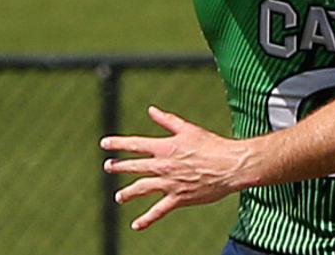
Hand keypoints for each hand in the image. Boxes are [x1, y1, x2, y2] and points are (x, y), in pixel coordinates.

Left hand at [99, 106, 246, 230]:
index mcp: (164, 147)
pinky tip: (136, 225)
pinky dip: (146, 219)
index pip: (135, 144)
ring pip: (142, 189)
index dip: (118, 144)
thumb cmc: (211, 145)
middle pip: (135, 166)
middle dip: (118, 166)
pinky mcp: (178, 198)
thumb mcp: (188, 129)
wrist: (230, 166)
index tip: (104, 144)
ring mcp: (169, 183)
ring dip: (128, 193)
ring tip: (118, 196)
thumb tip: (151, 109)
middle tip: (108, 167)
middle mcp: (163, 166)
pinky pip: (158, 211)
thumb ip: (167, 120)